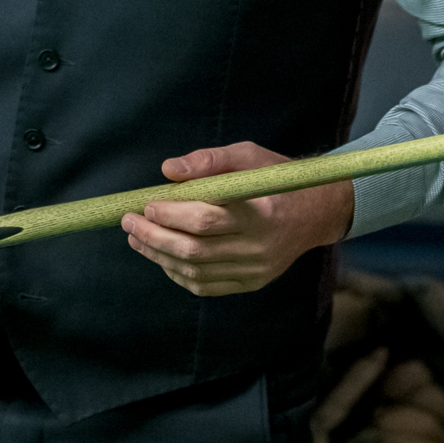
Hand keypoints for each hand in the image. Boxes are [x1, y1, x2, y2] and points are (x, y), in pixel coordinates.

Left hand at [121, 141, 353, 296]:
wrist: (315, 213)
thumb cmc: (275, 179)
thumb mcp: (248, 156)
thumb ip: (209, 161)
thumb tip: (168, 170)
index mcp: (261, 213)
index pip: (207, 220)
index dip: (171, 215)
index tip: (147, 204)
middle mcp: (260, 247)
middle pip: (196, 250)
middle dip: (154, 237)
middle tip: (129, 222)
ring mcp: (256, 270)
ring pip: (196, 271)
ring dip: (159, 256)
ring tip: (136, 238)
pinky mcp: (251, 283)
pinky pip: (206, 285)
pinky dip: (177, 273)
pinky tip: (160, 256)